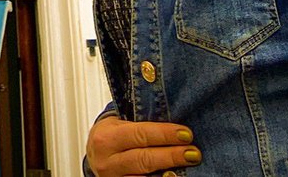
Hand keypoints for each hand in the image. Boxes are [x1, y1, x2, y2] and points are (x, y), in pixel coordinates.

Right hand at [85, 114, 201, 175]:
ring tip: (188, 166)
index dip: (164, 134)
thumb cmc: (111, 135)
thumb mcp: (118, 124)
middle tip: (193, 152)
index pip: (140, 134)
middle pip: (144, 159)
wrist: (93, 155)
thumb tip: (174, 117)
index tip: (186, 133)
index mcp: (106, 138)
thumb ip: (140, 123)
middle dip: (171, 155)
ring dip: (168, 172)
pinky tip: (171, 176)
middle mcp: (107, 161)